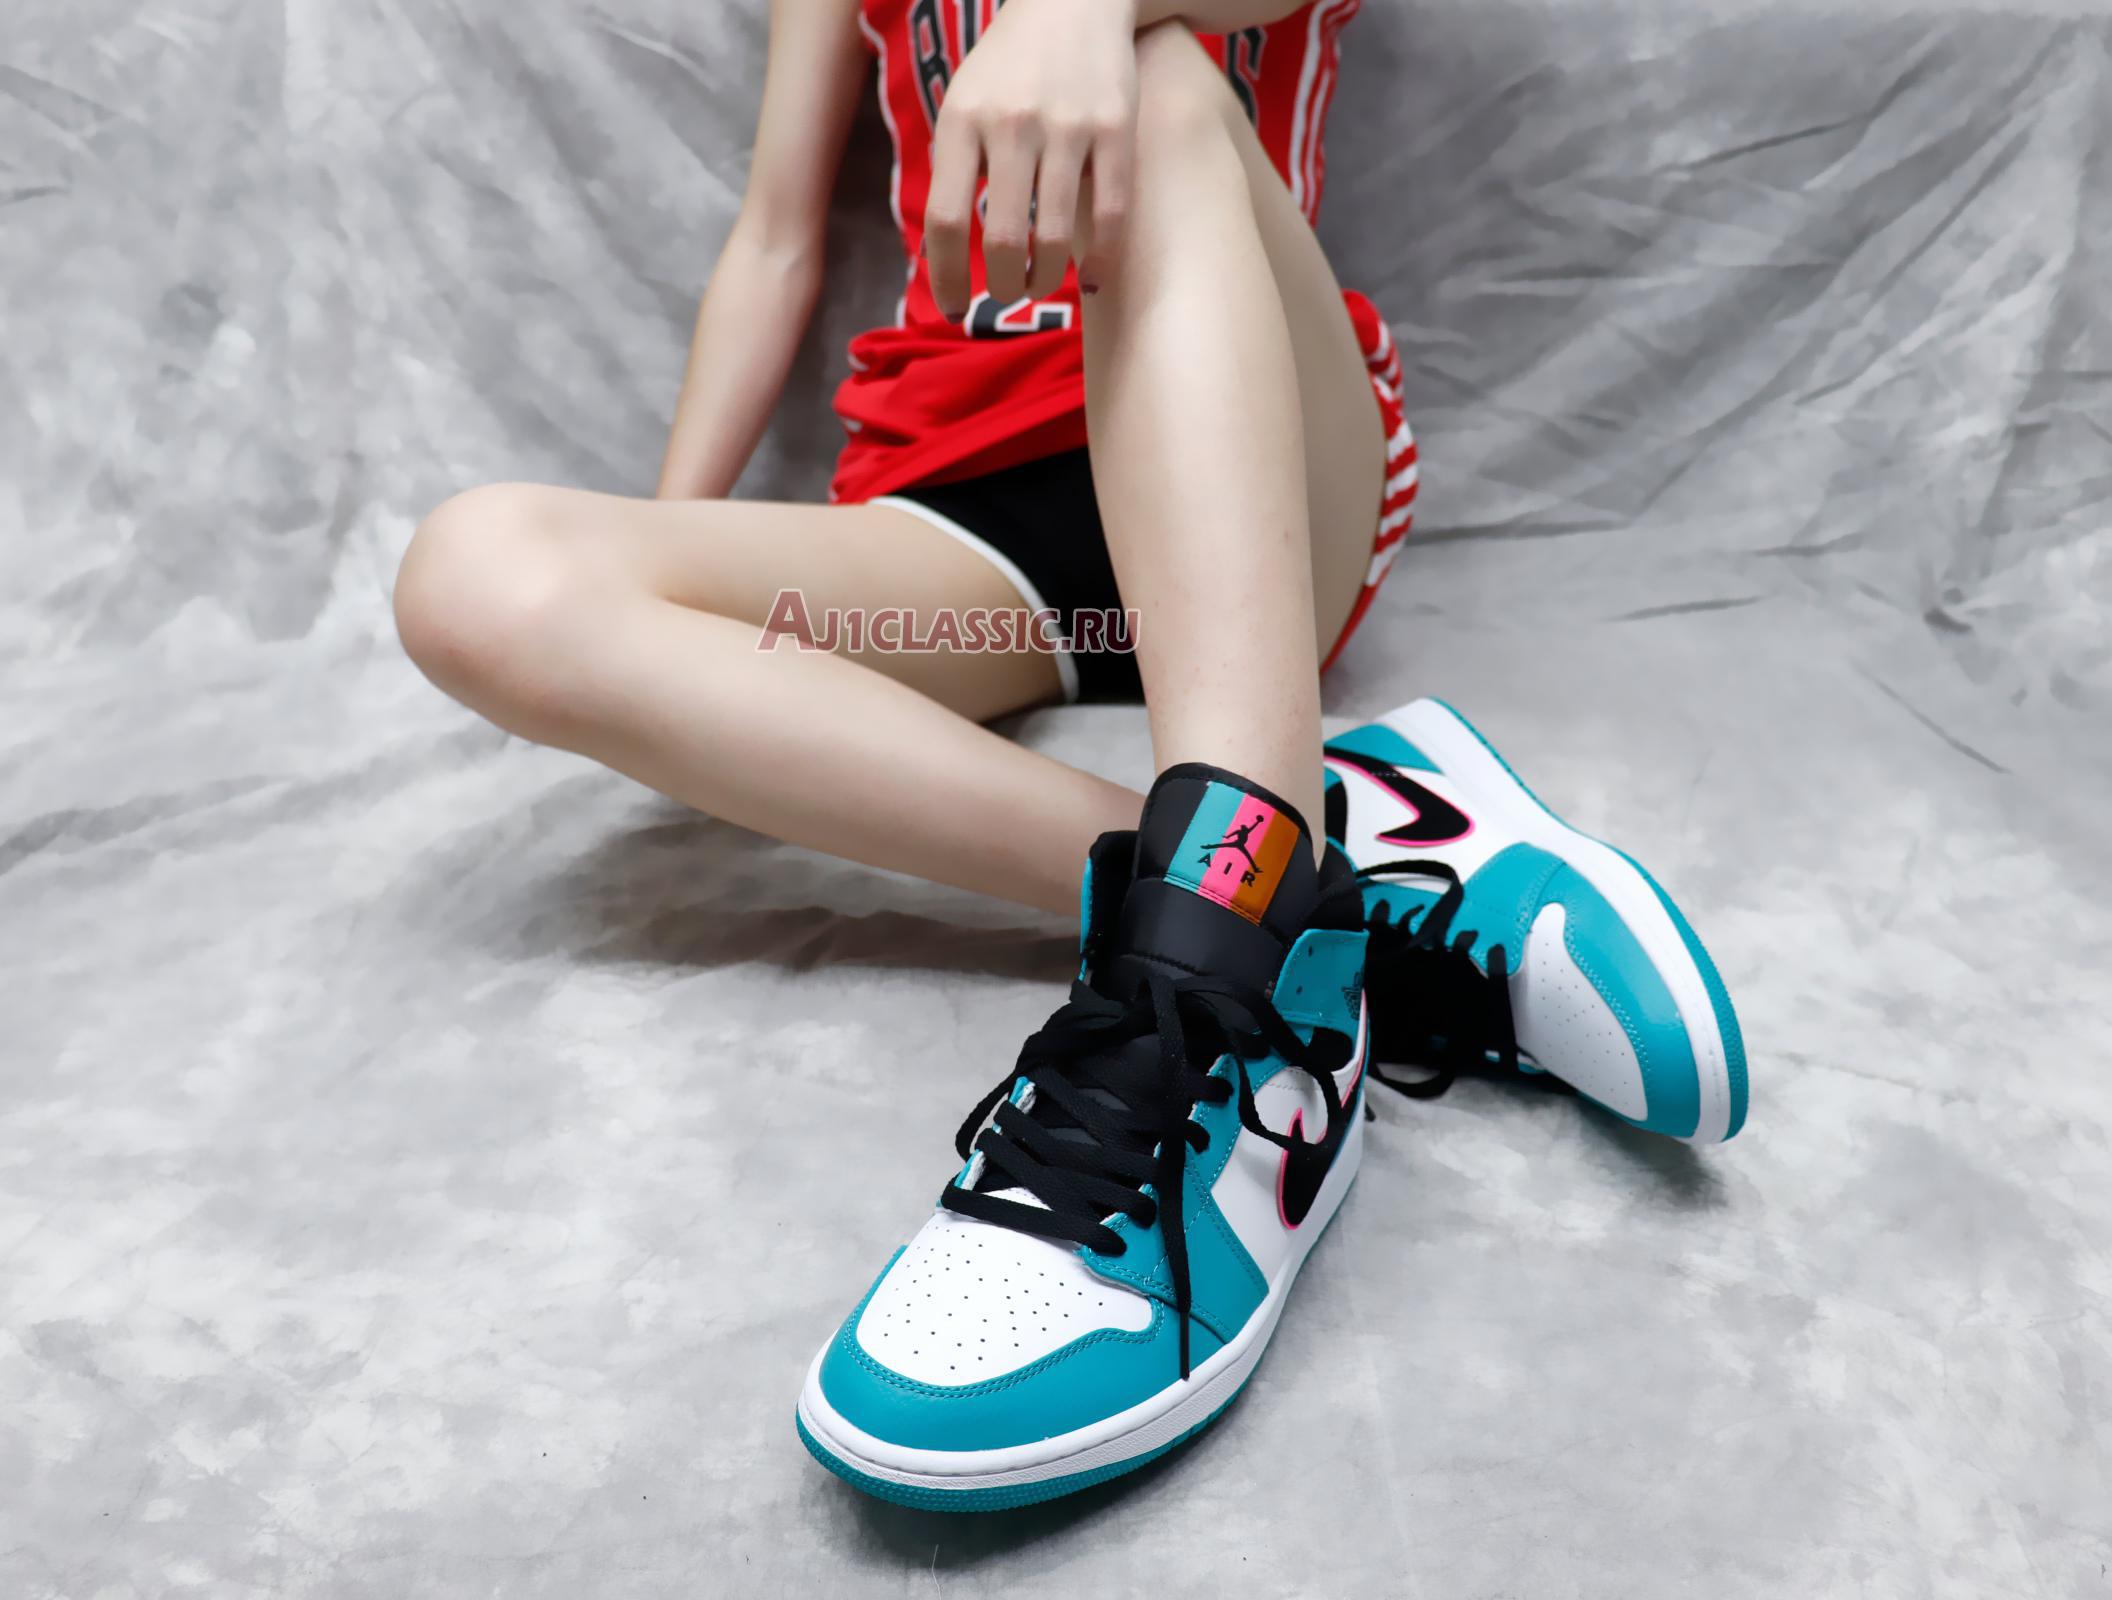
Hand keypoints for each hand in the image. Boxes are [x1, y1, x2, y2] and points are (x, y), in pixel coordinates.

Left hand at [924, 0, 1136, 318]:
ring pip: (1056, 235)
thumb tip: (945, 259)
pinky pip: (1109, 214)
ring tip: (1040, 286)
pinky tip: (1088, 275)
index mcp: (963, 120)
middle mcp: (1013, 123)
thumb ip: (955, 170)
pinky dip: (1097, 258)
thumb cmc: (1009, 69)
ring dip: (1045, 279)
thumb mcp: (964, 104)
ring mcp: (1068, 126)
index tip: (956, 309)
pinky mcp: (1116, 129)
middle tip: (1005, 295)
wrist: (1074, 1)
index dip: (949, 278)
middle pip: (1005, 239)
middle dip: (1002, 286)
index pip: (947, 220)